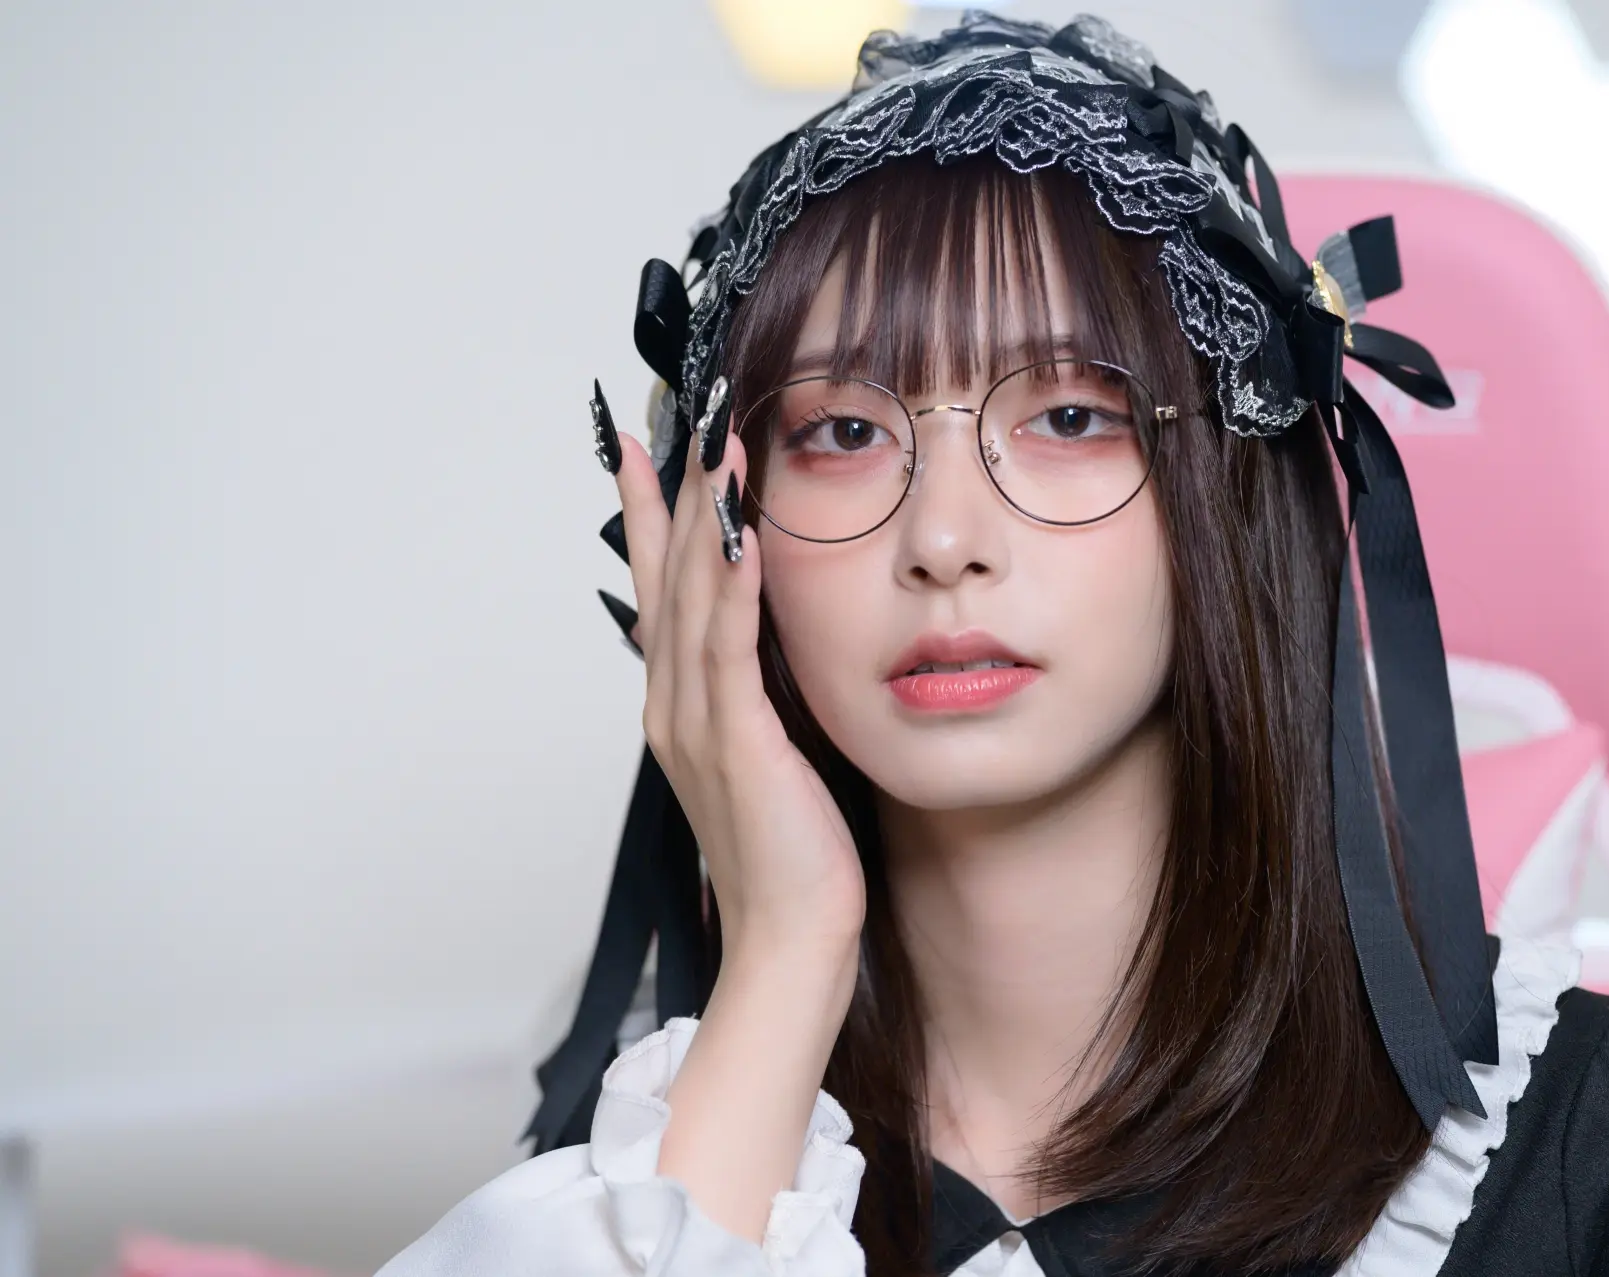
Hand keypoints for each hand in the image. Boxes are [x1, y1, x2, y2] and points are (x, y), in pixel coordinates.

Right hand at [609, 400, 866, 958]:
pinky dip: (735, 590)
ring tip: (709, 448)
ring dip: (703, 521)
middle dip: (668, 496)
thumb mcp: (773, 754)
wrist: (790, 938)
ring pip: (694, 601)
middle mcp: (675, 707)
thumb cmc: (790, 854)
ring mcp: (699, 725)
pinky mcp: (740, 744)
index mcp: (681, 709)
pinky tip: (742, 539)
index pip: (662, 593)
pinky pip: (732, 652)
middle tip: (670, 419)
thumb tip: (773, 638)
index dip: (653, 520)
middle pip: (666, 580)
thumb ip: (760, 695)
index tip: (646, 452)